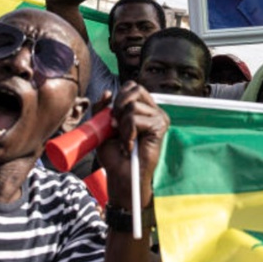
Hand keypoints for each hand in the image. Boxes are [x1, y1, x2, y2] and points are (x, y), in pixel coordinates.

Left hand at [97, 81, 169, 208]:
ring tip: (125, 141)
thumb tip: (107, 93)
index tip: (112, 115)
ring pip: (132, 106)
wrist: (121, 175)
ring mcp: (159, 117)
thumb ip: (103, 109)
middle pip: (135, 89)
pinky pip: (135, 119)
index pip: (132, 86)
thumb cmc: (114, 155)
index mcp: (143, 108)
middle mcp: (153, 110)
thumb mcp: (102, 126)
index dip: (119, 96)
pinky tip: (130, 145)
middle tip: (116, 127)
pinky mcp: (160, 126)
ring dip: (122, 126)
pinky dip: (127, 133)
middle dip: (119, 106)